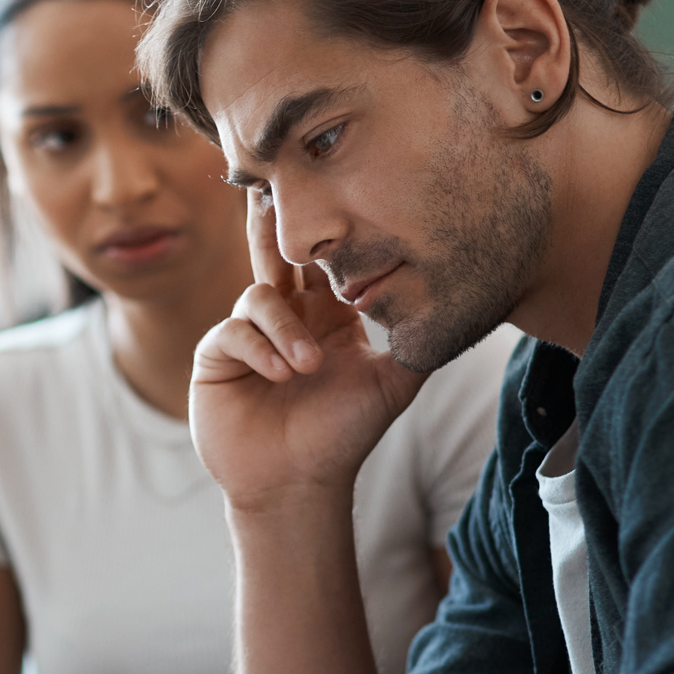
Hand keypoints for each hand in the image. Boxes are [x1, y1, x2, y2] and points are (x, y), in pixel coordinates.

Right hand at [189, 191, 426, 507]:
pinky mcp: (218, 356)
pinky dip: (259, 347)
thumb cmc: (343, 436)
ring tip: (308, 367)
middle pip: (276, 254)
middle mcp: (286, 317)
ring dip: (285, 327)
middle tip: (275, 190)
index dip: (326, 233)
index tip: (333, 194)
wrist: (299, 484)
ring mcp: (248, 334)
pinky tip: (281, 373)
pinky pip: (234, 331)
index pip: (322, 261)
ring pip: (259, 294)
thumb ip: (418, 344)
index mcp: (326, 315)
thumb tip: (456, 305)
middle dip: (275, 225)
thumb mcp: (392, 385)